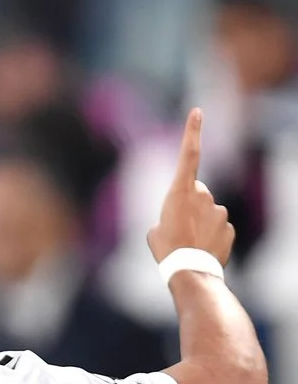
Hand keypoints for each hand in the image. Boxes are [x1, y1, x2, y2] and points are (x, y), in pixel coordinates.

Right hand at [147, 108, 233, 264]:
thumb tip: (180, 217)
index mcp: (179, 192)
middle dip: (189, 204)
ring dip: (198, 222)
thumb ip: (168, 216)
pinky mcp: (229, 227)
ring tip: (188, 242)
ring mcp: (219, 211)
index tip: (198, 112)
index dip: (193, 132)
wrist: (190, 271)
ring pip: (207, 211)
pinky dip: (209, 236)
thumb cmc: (166, 249)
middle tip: (178, 227)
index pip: (188, 155)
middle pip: (195, 192)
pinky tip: (201, 249)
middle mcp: (203, 195)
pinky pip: (217, 228)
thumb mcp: (154, 230)